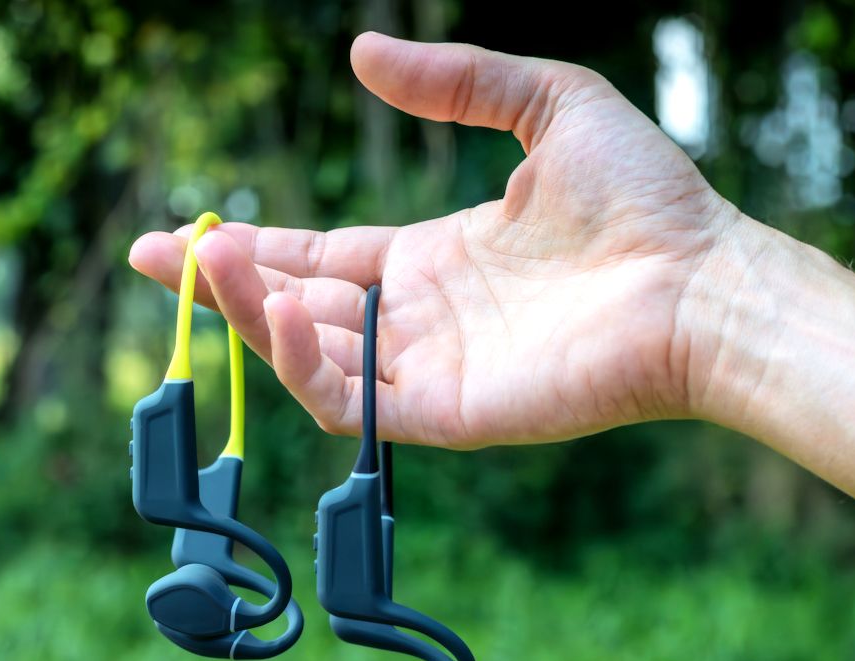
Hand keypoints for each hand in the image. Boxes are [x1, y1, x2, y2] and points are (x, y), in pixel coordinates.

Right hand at [129, 32, 744, 448]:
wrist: (702, 276)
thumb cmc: (643, 196)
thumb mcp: (546, 102)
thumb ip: (456, 80)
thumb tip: (358, 52)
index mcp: (438, 258)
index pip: (326, 258)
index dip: (259, 248)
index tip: (190, 232)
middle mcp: (425, 318)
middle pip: (300, 310)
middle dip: (226, 286)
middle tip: (152, 254)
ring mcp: (435, 370)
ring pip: (313, 360)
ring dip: (254, 316)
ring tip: (215, 263)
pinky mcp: (451, 414)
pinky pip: (356, 403)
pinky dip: (307, 364)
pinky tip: (286, 306)